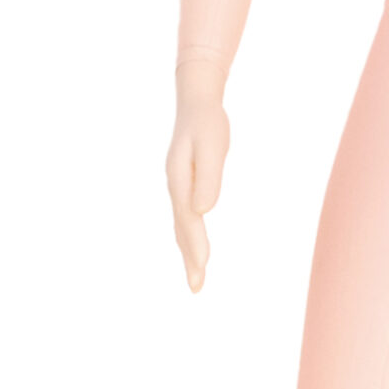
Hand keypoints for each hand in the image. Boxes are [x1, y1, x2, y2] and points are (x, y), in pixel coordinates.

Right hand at [166, 75, 229, 293]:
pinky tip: (194, 249)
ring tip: (196, 278)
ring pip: (182, 226)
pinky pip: (186, 218)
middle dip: (190, 258)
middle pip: (182, 229)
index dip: (195, 245)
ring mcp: (178, 187)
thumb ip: (208, 178)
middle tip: (197, 288)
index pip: (188, 220)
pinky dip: (189, 237)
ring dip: (189, 252)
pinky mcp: (185, 185)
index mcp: (180, 180)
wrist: (195, 101)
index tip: (202, 267)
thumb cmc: (208, 122)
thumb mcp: (212, 146)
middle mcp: (175, 187)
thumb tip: (202, 210)